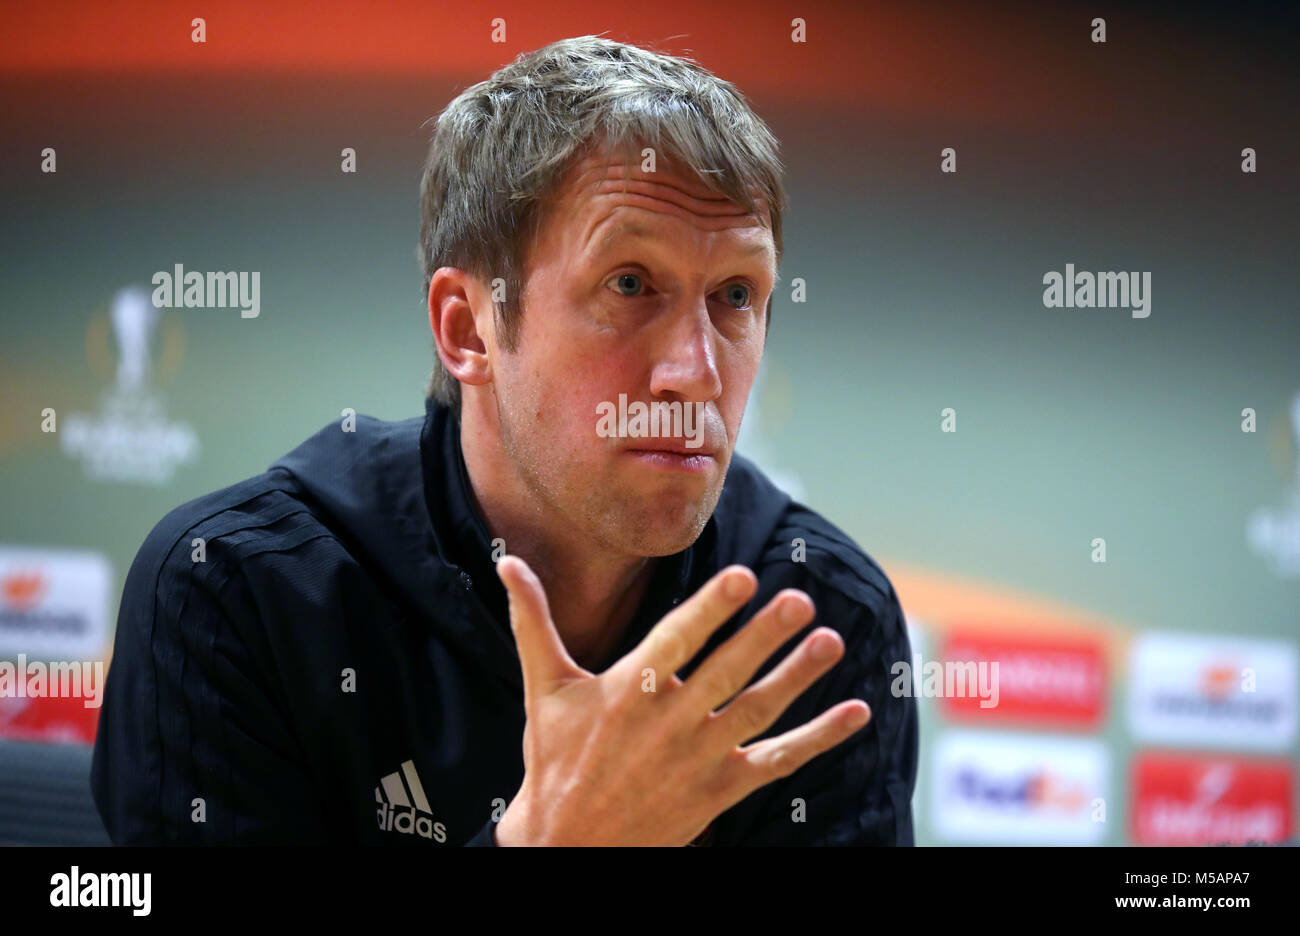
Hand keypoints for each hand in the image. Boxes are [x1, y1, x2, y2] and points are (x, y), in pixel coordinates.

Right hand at [493, 555, 871, 844]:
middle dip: (764, 636)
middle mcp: (668, 722)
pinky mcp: (720, 789)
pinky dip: (818, 738)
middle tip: (799, 601)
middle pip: (725, 672)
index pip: (676, 641)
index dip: (710, 609)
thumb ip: (533, 621)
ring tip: (831, 642)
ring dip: (797, 678)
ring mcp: (698, 758)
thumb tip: (508, 564)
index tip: (743, 577)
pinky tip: (854, 713)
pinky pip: (777, 762)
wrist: (568, 845)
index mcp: (627, 690)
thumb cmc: (555, 758)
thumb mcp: (544, 687)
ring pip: (756, 711)